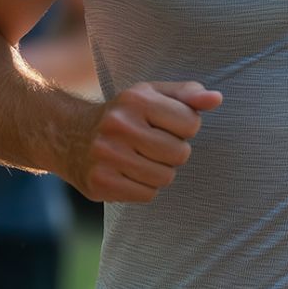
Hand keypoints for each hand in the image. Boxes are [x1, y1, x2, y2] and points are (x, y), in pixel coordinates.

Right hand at [65, 80, 222, 202]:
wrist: (70, 135)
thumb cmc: (125, 113)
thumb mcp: (153, 93)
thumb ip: (188, 94)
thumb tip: (217, 99)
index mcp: (137, 99)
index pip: (191, 123)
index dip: (186, 127)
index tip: (169, 124)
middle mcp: (120, 126)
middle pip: (180, 153)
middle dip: (175, 151)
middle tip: (154, 143)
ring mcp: (107, 156)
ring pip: (165, 177)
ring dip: (160, 170)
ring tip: (142, 157)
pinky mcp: (100, 184)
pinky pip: (147, 195)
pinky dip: (145, 187)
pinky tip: (129, 172)